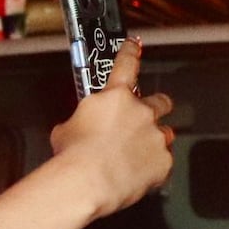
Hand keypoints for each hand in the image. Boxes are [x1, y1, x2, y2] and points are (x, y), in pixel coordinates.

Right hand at [50, 38, 174, 217]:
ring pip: (164, 134)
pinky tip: (133, 176)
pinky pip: (162, 163)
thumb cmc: (72, 157)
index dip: (130, 53)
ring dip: (152, 141)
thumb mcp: (64, 130)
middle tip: (143, 119)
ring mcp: (155, 136)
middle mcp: (141, 112)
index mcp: (114, 98)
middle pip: (160, 101)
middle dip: (153, 109)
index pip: (125, 65)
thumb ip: (79, 122)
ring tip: (133, 158)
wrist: (86, 183)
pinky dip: (151, 169)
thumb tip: (77, 129)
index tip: (134, 46)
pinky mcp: (163, 162)